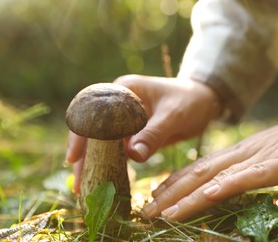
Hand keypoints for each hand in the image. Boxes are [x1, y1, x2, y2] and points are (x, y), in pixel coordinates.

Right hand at [66, 74, 222, 192]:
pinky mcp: (133, 132)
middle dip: (84, 155)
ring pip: (103, 142)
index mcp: (125, 91)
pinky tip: (106, 180)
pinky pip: (118, 149)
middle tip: (78, 182)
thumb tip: (133, 156)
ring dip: (95, 163)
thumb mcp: (173, 115)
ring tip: (87, 187)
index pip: (93, 112)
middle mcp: (119, 104)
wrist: (204, 101)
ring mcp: (125, 119)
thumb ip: (154, 134)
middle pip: (93, 130)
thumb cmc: (190, 100)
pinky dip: (111, 164)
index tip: (74, 156)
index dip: (80, 134)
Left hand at [142, 85, 277, 220]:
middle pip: (197, 174)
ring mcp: (260, 158)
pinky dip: (225, 187)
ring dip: (186, 196)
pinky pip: (248, 177)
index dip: (175, 182)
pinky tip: (206, 196)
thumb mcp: (275, 156)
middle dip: (169, 194)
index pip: (200, 168)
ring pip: (214, 178)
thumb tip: (241, 180)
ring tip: (161, 212)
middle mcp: (243, 154)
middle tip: (145, 211)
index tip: (155, 195)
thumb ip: (256, 168)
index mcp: (241, 152)